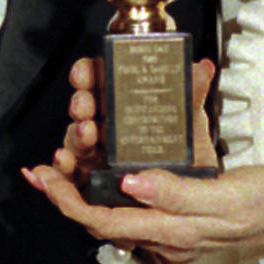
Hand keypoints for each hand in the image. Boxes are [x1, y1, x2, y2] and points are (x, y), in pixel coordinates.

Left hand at [23, 160, 263, 263]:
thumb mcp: (227, 194)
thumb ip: (179, 192)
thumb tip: (130, 183)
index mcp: (173, 230)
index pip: (104, 222)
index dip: (68, 202)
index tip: (45, 177)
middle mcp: (166, 234)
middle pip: (101, 219)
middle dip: (68, 193)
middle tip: (43, 166)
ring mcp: (172, 226)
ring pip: (116, 209)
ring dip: (86, 185)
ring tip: (65, 158)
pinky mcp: (181, 212)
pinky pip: (137, 199)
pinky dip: (113, 179)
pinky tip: (106, 157)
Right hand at [51, 58, 217, 180]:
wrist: (192, 195)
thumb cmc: (184, 154)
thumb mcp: (190, 124)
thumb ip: (191, 96)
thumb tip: (202, 67)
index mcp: (122, 105)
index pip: (97, 81)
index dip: (87, 73)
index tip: (86, 71)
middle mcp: (104, 126)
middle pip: (82, 109)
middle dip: (81, 104)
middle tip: (86, 106)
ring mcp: (96, 153)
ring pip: (75, 139)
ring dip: (75, 134)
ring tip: (87, 133)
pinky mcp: (93, 181)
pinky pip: (70, 174)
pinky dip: (61, 168)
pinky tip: (62, 163)